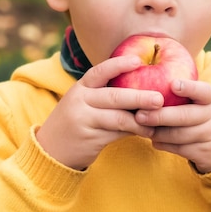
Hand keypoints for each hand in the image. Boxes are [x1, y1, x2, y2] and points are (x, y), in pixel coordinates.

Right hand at [36, 56, 164, 169]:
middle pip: (114, 96)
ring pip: (118, 118)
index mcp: (80, 88)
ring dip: (140, 120)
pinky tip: (147, 132)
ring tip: (157, 121)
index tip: (138, 61)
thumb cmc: (76, 121)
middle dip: (139, 96)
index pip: (99, 71)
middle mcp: (80, 102)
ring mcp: (84, 121)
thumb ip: (105, 94)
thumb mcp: (83, 102)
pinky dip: (134, 132)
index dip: (118, 65)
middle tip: (160, 98)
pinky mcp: (90, 140)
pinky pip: (117, 134)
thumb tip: (141, 85)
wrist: (50, 150)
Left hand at [135, 79, 210, 173]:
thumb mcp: (203, 103)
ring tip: (143, 128)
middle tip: (140, 115)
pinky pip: (179, 149)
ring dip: (157, 133)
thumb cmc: (205, 117)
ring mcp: (210, 136)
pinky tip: (154, 140)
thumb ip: (184, 94)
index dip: (189, 88)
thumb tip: (149, 87)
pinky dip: (163, 144)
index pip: (203, 91)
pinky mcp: (203, 153)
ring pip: (179, 135)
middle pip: (185, 116)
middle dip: (160, 116)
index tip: (173, 84)